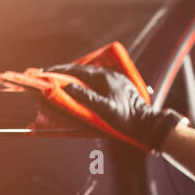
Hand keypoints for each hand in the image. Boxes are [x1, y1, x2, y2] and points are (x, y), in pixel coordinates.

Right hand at [43, 63, 182, 151]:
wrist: (147, 124)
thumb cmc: (126, 119)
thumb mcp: (104, 110)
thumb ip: (86, 98)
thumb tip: (69, 87)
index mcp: (105, 78)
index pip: (78, 70)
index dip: (61, 70)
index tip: (47, 70)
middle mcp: (110, 74)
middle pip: (84, 70)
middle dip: (67, 71)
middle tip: (51, 74)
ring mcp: (116, 79)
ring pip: (92, 73)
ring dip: (77, 75)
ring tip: (64, 78)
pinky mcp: (121, 85)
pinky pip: (99, 78)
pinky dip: (87, 80)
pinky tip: (84, 85)